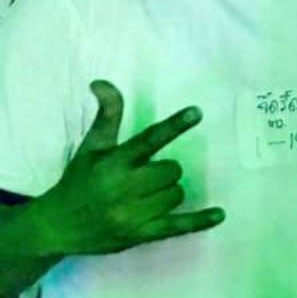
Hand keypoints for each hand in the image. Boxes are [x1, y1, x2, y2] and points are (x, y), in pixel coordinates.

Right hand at [31, 81, 223, 255]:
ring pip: (176, 194)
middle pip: (172, 170)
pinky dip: (199, 221)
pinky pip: (177, 226)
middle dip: (165, 170)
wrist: (56, 227)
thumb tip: (102, 83)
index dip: (174, 125)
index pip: (148, 140)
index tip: (197, 112)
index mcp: (113, 163)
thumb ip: (107, 115)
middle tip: (145, 175)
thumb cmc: (78, 181)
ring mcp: (132, 214)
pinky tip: (218, 214)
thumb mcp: (91, 147)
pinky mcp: (140, 235)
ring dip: (168, 192)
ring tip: (146, 195)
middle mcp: (123, 188)